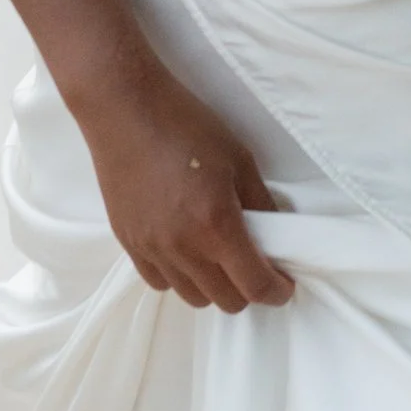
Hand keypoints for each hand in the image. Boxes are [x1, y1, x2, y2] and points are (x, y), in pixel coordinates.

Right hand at [78, 61, 292, 308]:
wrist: (126, 110)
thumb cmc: (188, 125)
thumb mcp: (239, 158)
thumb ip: (260, 203)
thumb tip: (275, 235)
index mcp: (216, 225)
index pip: (253, 285)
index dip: (276, 291)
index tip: (284, 283)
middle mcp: (183, 248)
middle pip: (225, 301)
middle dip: (248, 289)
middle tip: (255, 264)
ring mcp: (151, 250)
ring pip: (192, 296)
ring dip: (214, 286)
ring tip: (219, 256)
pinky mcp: (128, 244)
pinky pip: (160, 282)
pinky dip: (180, 277)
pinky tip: (187, 251)